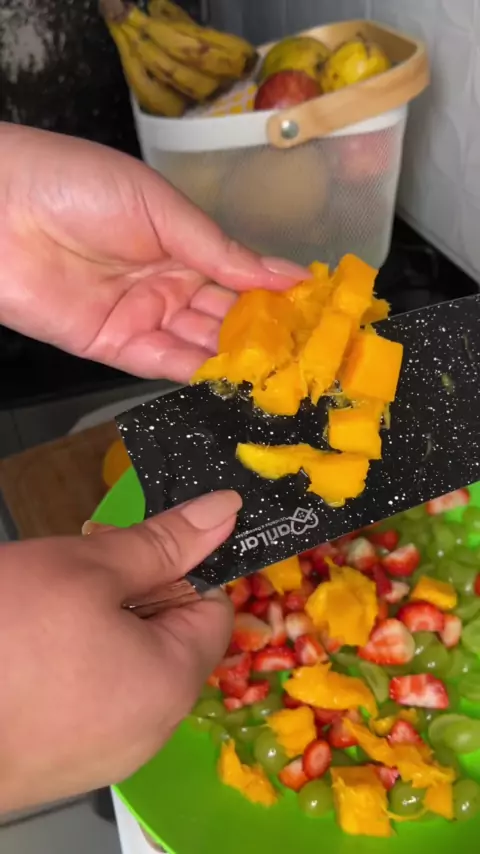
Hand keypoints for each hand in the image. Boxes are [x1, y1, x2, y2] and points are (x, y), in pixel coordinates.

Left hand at [0, 123, 305, 381]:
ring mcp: (142, 316)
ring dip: (238, 360)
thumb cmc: (76, 185)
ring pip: (201, 344)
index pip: (240, 275)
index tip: (318, 311)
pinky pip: (163, 364)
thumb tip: (284, 274)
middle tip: (309, 356)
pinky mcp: (114, 346)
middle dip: (265, 334)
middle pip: (225, 316)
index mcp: (182, 241)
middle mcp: (167, 282)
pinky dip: (199, 374)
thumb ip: (218, 250)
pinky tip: (235, 382)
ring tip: (283, 375)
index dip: (277, 293)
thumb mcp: (159, 207)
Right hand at [0, 491, 239, 811]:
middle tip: (77, 573)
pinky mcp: (63, 763)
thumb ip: (164, 542)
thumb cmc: (6, 639)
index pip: (214, 608)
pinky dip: (71, 667)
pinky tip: (28, 650)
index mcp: (173, 682)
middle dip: (131, 595)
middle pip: (168, 639)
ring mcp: (105, 754)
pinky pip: (90, 699)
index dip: (180, 567)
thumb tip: (226, 510)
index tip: (132, 550)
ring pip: (125, 667)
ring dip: (96, 627)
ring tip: (43, 612)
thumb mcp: (87, 569)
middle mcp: (152, 730)